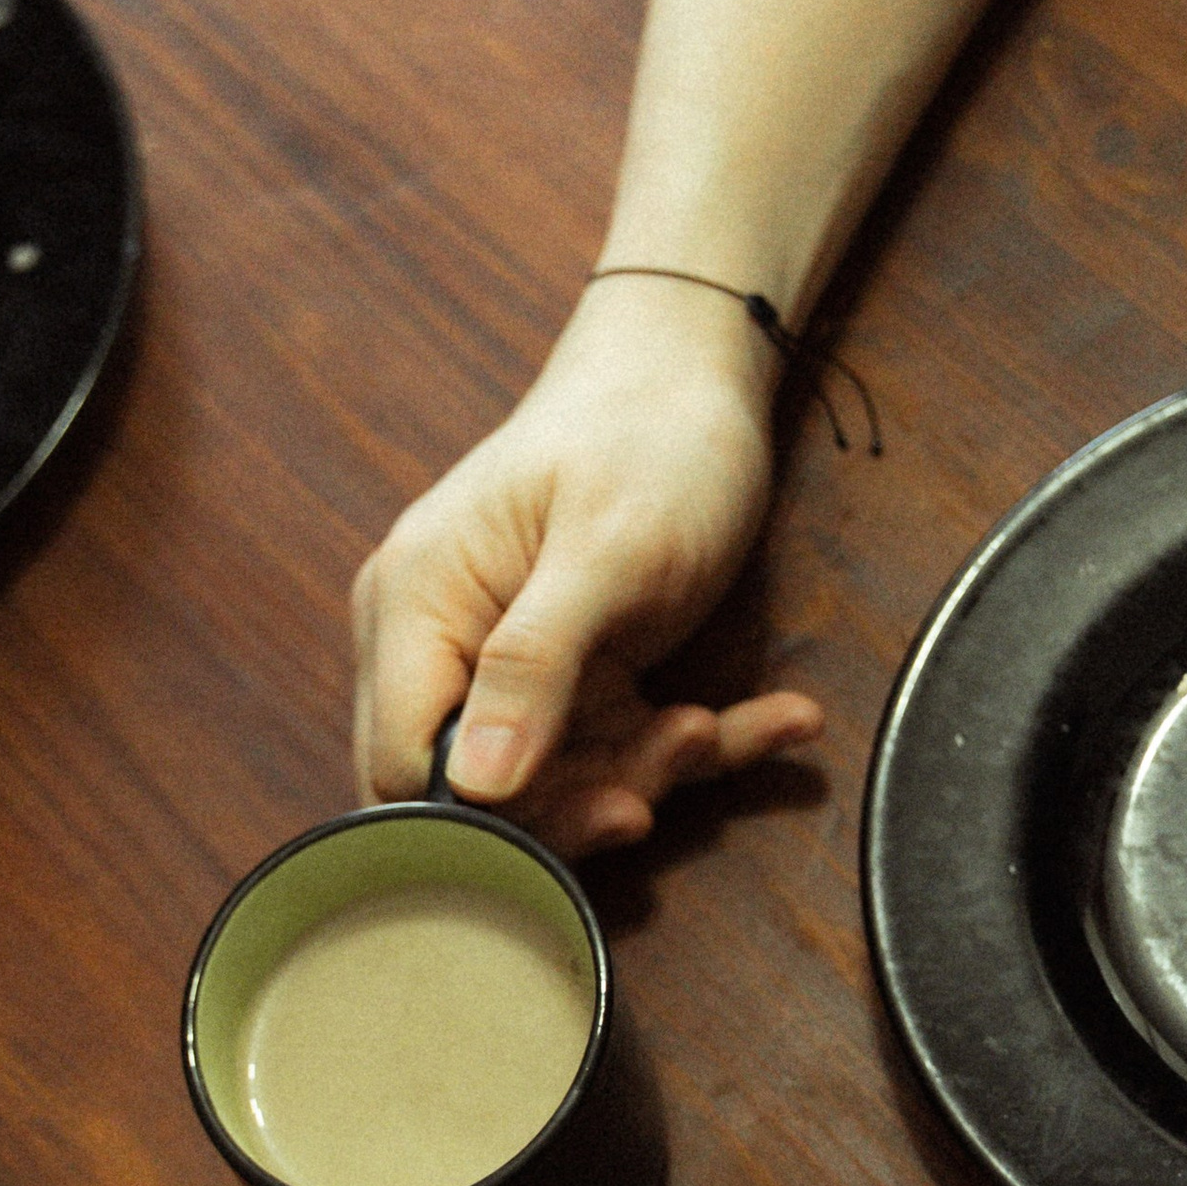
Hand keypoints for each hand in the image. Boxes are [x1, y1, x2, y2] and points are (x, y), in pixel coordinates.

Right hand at [349, 277, 825, 856]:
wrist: (698, 373)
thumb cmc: (646, 436)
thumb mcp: (604, 552)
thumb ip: (533, 668)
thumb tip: (476, 787)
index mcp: (415, 607)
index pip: (406, 767)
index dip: (491, 812)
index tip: (597, 797)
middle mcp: (444, 646)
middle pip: (479, 792)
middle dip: (583, 797)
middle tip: (674, 754)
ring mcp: (510, 667)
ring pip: (562, 783)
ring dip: (651, 768)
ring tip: (721, 722)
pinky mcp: (576, 679)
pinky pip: (625, 746)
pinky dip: (705, 745)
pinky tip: (780, 718)